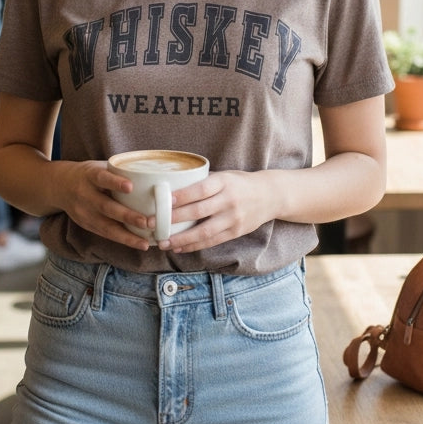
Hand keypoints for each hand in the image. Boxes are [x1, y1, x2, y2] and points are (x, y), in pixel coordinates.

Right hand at [56, 160, 153, 250]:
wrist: (59, 186)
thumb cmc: (89, 174)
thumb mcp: (99, 166)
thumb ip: (120, 171)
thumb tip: (153, 174)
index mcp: (89, 176)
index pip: (102, 178)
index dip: (115, 182)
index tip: (130, 187)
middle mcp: (85, 195)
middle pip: (106, 207)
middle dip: (128, 216)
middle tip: (148, 222)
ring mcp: (84, 212)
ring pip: (106, 226)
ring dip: (127, 236)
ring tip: (145, 242)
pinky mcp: (86, 224)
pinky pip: (105, 234)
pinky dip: (123, 239)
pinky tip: (139, 243)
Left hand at [155, 170, 272, 252]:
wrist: (270, 195)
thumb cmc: (240, 183)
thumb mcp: (225, 176)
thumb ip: (203, 182)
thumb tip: (171, 187)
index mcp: (224, 182)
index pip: (201, 189)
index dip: (182, 195)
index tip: (164, 200)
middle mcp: (229, 201)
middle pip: (198, 211)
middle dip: (173, 219)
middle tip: (152, 222)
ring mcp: (233, 218)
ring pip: (203, 231)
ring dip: (181, 239)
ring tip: (162, 242)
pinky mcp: (235, 232)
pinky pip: (211, 241)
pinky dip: (193, 245)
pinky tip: (179, 247)